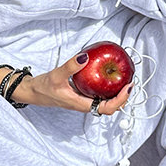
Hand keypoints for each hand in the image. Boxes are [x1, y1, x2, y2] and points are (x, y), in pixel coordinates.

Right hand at [15, 53, 132, 115]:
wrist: (34, 92)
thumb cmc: (44, 88)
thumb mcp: (56, 75)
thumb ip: (71, 66)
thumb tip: (85, 57)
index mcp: (82, 104)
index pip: (107, 108)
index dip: (121, 100)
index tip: (128, 87)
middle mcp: (86, 105)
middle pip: (111, 107)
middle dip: (123, 97)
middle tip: (130, 82)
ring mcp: (85, 101)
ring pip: (106, 102)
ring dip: (117, 94)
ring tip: (124, 79)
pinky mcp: (83, 96)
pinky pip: (99, 95)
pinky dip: (108, 88)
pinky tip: (108, 76)